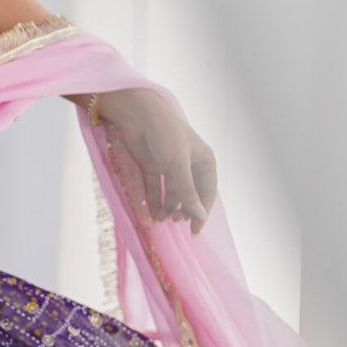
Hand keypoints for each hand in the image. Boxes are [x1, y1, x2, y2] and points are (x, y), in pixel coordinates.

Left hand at [91, 87, 216, 233]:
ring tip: (160, 219)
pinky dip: (153, 200)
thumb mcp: (178, 166)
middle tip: (174, 222)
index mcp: (204, 161)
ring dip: (168, 207)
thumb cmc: (165, 136)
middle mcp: (189, 164)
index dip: (201, 212)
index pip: (207, 193)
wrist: (139, 115)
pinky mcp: (152, 165)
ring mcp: (170, 165)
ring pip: (172, 193)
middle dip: (183, 209)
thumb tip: (200, 215)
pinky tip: (151, 212)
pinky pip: (155, 187)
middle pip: (190, 194)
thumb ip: (187, 191)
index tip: (194, 231)